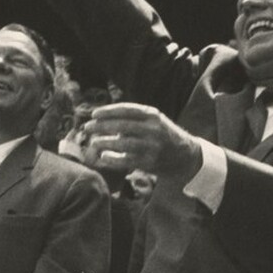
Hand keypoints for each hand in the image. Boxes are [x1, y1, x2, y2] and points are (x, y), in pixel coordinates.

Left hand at [84, 103, 203, 176]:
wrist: (185, 155)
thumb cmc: (163, 134)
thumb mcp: (153, 120)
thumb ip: (133, 117)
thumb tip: (104, 117)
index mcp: (152, 114)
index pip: (126, 109)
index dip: (108, 111)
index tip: (94, 114)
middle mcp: (153, 129)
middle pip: (122, 125)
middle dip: (102, 126)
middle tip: (87, 127)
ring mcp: (152, 146)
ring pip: (123, 143)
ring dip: (105, 142)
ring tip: (93, 142)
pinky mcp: (150, 162)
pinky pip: (127, 160)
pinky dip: (113, 159)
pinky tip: (103, 157)